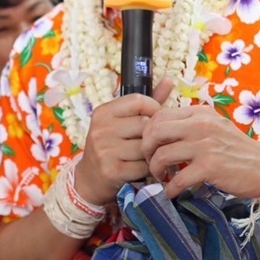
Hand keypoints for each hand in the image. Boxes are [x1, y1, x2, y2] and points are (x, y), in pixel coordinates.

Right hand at [73, 80, 171, 204]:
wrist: (89, 179)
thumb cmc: (112, 145)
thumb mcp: (123, 121)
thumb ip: (148, 102)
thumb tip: (169, 79)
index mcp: (103, 112)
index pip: (138, 101)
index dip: (153, 109)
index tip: (154, 119)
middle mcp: (101, 129)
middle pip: (145, 125)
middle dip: (152, 135)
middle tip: (149, 142)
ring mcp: (104, 150)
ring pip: (146, 147)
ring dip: (150, 154)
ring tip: (145, 156)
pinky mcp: (111, 171)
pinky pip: (143, 166)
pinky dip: (146, 169)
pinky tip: (140, 169)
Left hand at [141, 104, 259, 198]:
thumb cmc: (237, 150)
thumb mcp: (214, 127)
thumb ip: (191, 125)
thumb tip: (161, 133)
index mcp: (200, 113)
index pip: (159, 115)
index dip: (148, 133)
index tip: (151, 148)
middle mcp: (200, 125)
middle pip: (154, 131)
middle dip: (145, 150)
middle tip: (150, 162)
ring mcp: (205, 146)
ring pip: (162, 155)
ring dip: (155, 171)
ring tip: (161, 178)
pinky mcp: (210, 167)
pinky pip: (177, 179)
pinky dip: (169, 189)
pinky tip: (171, 193)